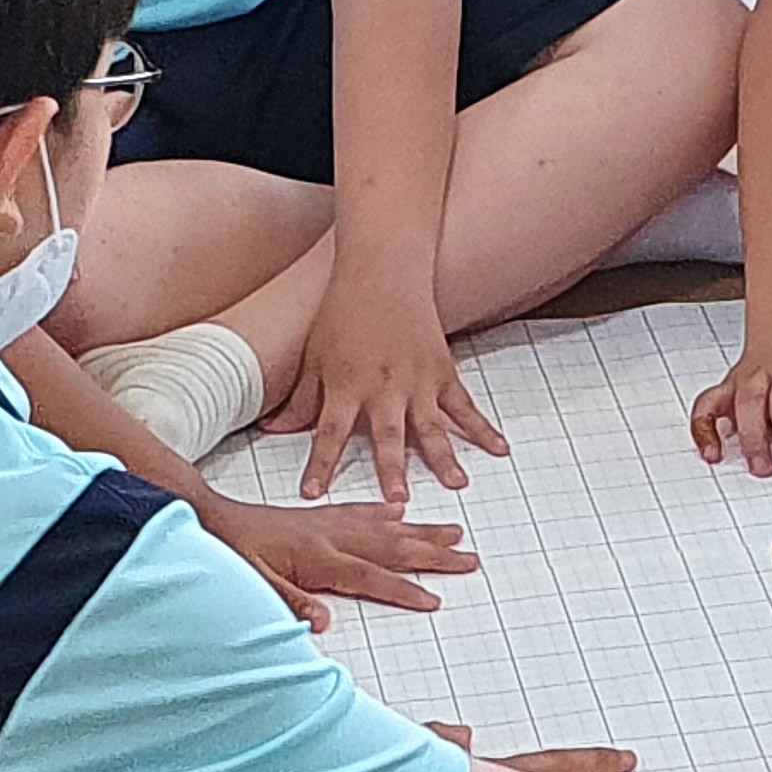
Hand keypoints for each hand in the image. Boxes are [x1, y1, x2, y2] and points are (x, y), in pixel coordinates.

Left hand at [202, 494, 477, 628]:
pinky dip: (387, 513)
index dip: (403, 591)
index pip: (370, 577)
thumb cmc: (230, 553)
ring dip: (421, 531)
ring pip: (386, 527)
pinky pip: (362, 512)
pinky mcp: (319, 517)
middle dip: (433, 555)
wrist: (209, 516)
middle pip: (392, 547)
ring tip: (455, 533)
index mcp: (317, 558)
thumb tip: (322, 624)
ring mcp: (328, 523)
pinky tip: (402, 512)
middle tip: (469, 559)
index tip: (435, 600)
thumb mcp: (253, 584)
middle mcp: (330, 536)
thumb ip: (289, 603)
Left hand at [271, 278, 507, 504]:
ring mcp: (417, 380)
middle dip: (391, 470)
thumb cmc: (342, 313)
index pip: (328, 432)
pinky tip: (500, 449)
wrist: (383, 270)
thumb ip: (300, 401)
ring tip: (457, 484)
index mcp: (346, 385)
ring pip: (431, 425)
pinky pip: (464, 406)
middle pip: (387, 436)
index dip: (320, 464)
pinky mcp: (442, 372)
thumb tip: (271, 430)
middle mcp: (383, 386)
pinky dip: (483, 428)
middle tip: (398, 501)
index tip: (313, 494)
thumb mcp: (313, 357)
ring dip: (444, 457)